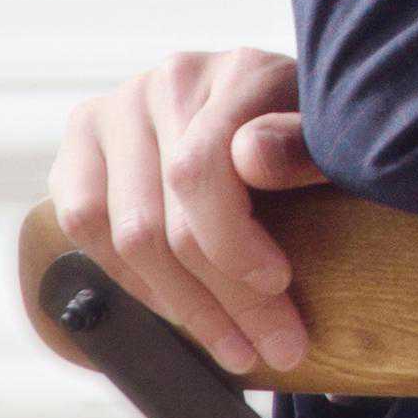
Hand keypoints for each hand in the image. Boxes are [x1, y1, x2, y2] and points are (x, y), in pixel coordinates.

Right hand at [48, 48, 326, 378]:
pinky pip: (82, 226)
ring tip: (236, 346)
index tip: (280, 286)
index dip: (233, 243)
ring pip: (125, 234)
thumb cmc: (316, 135)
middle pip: (165, 216)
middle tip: (275, 347)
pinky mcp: (84, 144)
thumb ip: (303, 145)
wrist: (281, 112)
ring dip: (181, 305)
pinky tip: (179, 310)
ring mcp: (119, 110)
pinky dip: (133, 280)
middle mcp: (170, 81)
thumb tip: (250, 157)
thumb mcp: (334, 139)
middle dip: (223, 298)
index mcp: (238, 70)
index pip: (201, 171)